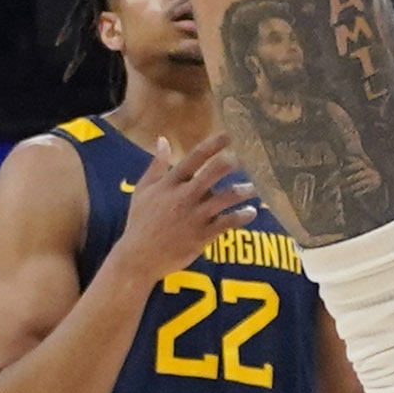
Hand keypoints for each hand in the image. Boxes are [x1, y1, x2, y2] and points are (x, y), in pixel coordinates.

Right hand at [106, 132, 259, 286]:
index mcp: (169, 184)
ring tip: (254, 187)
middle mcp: (184, 196)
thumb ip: (157, 165)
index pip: (193, 159)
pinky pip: (228, 222)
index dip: (212, 145)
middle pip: (213, 173)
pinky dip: (242, 216)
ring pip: (226, 198)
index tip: (228, 135)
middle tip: (247, 157)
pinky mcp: (202, 235)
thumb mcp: (143, 190)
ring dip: (243, 191)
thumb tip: (163, 139)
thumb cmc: (140, 222)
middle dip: (231, 163)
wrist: (139, 257)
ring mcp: (194, 216)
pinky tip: (251, 212)